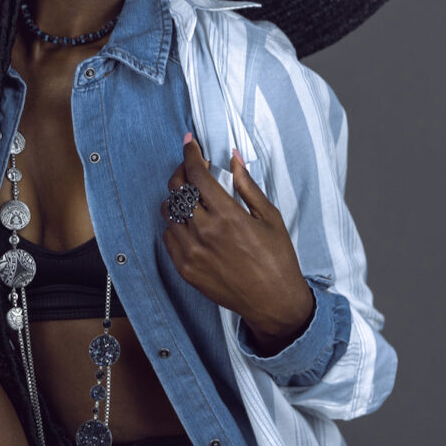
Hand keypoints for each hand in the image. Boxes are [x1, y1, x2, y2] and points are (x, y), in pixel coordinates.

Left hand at [160, 134, 314, 351]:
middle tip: (191, 168)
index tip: (190, 143)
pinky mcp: (185, 269)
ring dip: (176, 198)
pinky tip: (190, 222)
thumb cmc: (277, 259)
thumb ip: (247, 185)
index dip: (190, 154)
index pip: (197, 175)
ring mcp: (192, 252)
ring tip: (191, 196)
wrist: (273, 302)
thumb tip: (234, 158)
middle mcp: (205, 232)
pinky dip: (175, 224)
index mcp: (228, 216)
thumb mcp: (269, 217)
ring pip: (168, 212)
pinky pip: (168, 237)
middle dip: (181, 171)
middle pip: (176, 189)